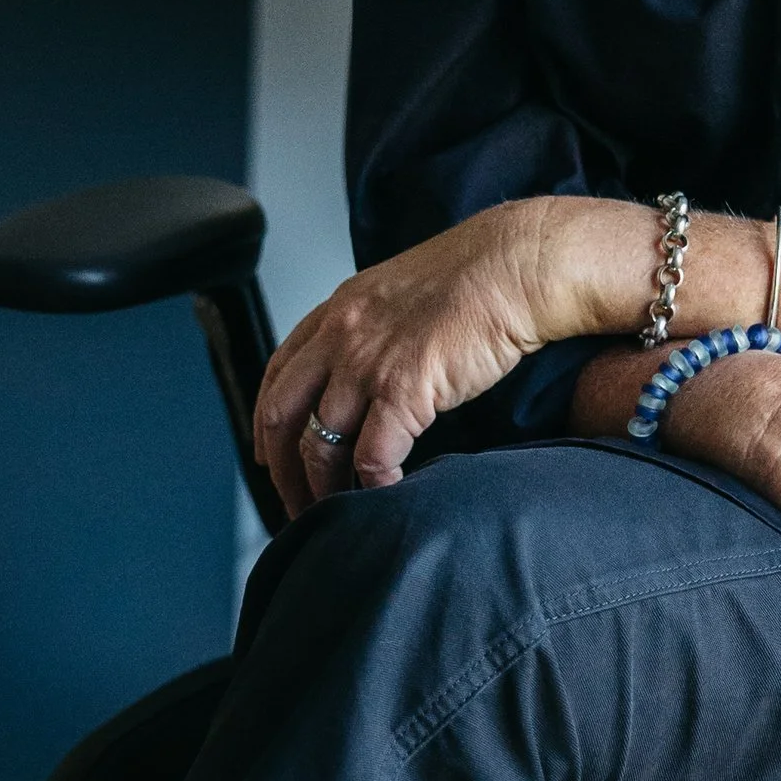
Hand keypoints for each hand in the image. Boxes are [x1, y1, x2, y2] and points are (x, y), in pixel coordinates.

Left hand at [255, 203, 593, 515]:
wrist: (515, 267)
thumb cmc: (475, 280)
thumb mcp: (399, 295)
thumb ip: (372, 331)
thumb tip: (369, 374)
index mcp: (336, 313)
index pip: (277, 377)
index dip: (266, 425)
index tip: (269, 457)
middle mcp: (339, 337)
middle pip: (282, 416)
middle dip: (282, 470)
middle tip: (293, 502)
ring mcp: (366, 364)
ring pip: (319, 444)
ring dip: (321, 488)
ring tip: (335, 512)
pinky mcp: (403, 391)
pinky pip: (371, 457)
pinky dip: (374, 486)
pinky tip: (386, 495)